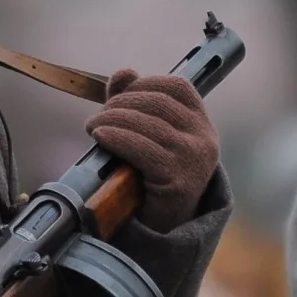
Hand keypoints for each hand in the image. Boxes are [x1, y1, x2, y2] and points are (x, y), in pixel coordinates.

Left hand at [85, 69, 218, 231]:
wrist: (166, 225)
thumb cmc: (155, 175)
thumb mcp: (150, 135)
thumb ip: (136, 102)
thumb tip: (123, 72)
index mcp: (201, 122)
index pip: (177, 87)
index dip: (144, 83)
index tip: (119, 93)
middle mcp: (204, 138)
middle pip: (159, 103)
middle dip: (121, 103)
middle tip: (99, 114)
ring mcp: (193, 159)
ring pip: (148, 124)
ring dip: (113, 119)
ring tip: (93, 126)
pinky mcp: (178, 180)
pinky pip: (142, 148)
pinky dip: (116, 137)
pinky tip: (100, 136)